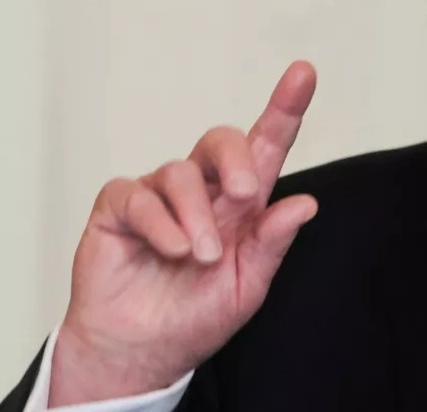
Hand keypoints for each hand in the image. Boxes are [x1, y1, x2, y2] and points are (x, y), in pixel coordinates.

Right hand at [49, 62, 319, 405]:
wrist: (141, 353)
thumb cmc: (195, 316)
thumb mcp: (245, 285)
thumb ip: (271, 244)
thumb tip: (307, 203)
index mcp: (241, 204)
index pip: (266, 147)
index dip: (285, 109)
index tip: (304, 72)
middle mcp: (203, 190)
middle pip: (222, 140)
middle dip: (237, 157)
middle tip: (246, 194)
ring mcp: (159, 194)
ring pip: (181, 172)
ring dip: (196, 216)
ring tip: (199, 257)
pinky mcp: (119, 206)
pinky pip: (138, 194)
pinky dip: (159, 223)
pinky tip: (171, 251)